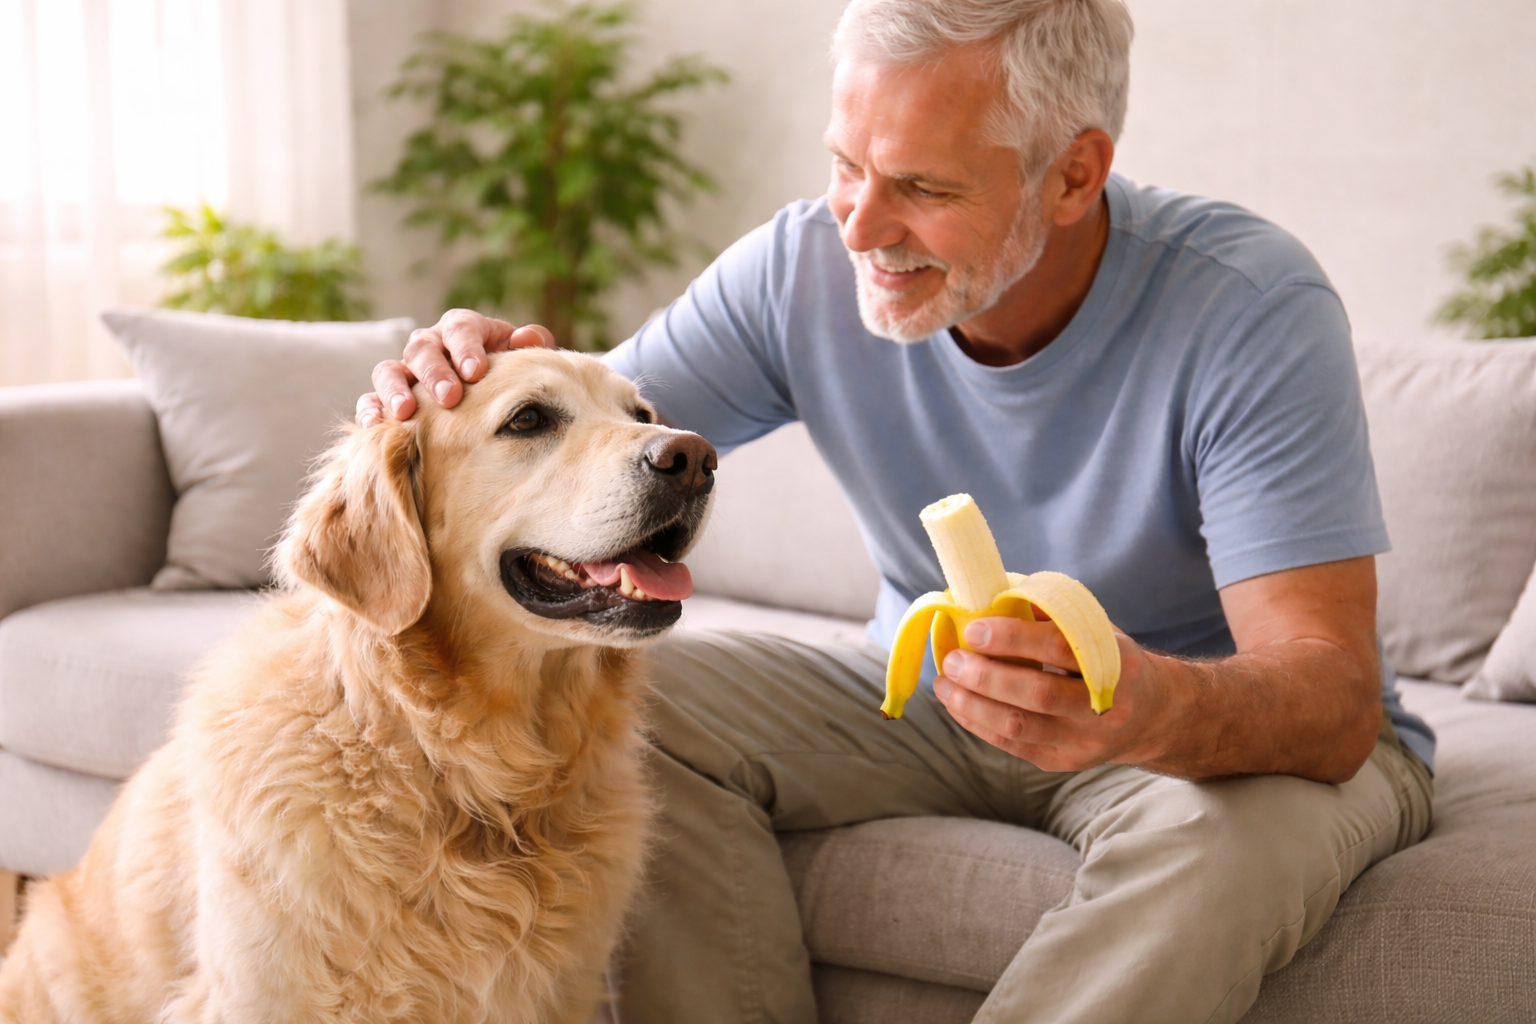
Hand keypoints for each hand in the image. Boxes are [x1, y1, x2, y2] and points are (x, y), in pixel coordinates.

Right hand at [357, 309, 555, 424]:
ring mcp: (405, 371)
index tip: (475, 372)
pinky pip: (371, 399)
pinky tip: (375, 425)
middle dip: (434, 373)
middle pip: (422, 349)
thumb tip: (527, 338)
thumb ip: (531, 344)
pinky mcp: (387, 397)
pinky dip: (369, 410)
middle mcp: (429, 345)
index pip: (459, 327)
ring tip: (406, 412)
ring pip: (388, 370)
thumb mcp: (521, 357)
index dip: (466, 347)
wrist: (486, 395)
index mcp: (461, 329)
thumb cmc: (505, 373)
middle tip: (450, 398)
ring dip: (396, 390)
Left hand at [934, 616, 1165, 772]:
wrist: (1151, 715)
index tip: (973, 629)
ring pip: (1019, 726)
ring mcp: (1084, 740)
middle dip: (985, 676)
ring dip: (972, 704)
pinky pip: (1012, 746)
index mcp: (1113, 662)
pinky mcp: (1063, 762)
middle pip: (1037, 694)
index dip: (1012, 638)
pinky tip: (957, 704)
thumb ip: (1050, 613)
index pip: (1058, 648)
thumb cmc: (1110, 660)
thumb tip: (992, 593)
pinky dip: (978, 724)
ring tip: (944, 684)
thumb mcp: (1095, 630)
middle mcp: (1103, 706)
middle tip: (953, 660)